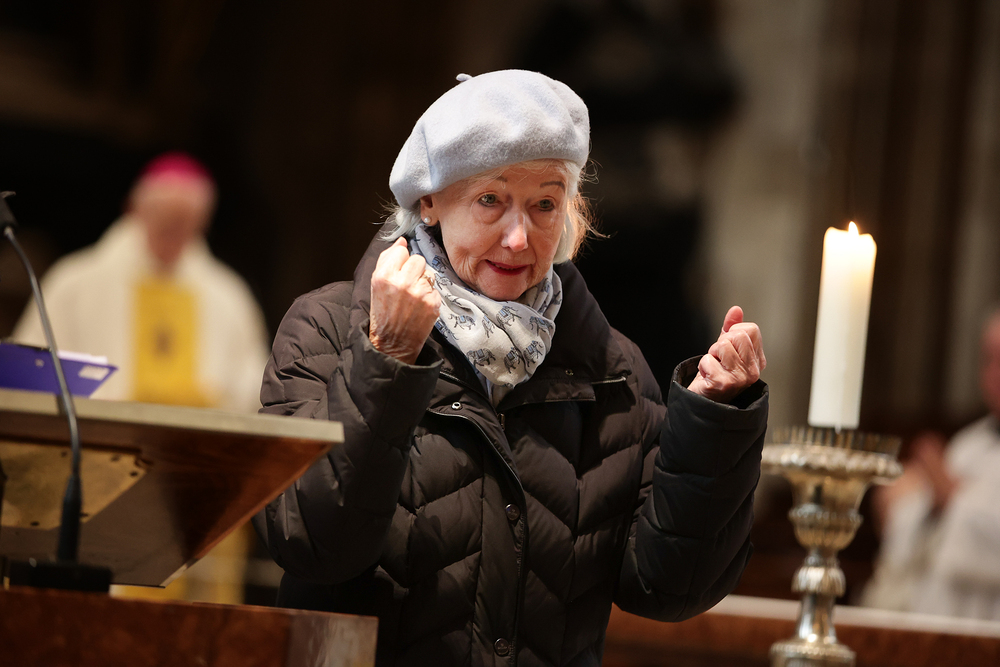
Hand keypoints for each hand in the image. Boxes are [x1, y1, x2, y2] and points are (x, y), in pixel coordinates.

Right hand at [369, 237, 440, 363]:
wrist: (392, 343)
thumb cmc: (383, 313)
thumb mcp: (376, 284)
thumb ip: (387, 259)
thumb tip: (401, 241)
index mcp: (384, 276)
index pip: (402, 251)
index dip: (401, 261)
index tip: (399, 271)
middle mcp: (402, 282)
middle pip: (418, 259)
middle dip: (414, 269)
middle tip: (407, 284)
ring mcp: (419, 293)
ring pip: (429, 273)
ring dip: (423, 282)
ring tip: (413, 297)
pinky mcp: (432, 303)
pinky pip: (435, 289)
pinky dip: (429, 296)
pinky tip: (420, 307)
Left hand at [687, 306, 765, 402]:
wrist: (703, 399)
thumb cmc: (715, 373)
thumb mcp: (724, 347)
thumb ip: (730, 328)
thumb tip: (736, 310)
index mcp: (758, 360)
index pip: (751, 329)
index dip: (732, 334)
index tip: (727, 350)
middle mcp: (753, 371)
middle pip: (738, 335)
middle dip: (721, 343)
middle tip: (719, 359)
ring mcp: (740, 379)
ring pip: (723, 346)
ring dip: (711, 355)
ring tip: (714, 368)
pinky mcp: (724, 384)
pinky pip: (708, 360)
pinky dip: (702, 366)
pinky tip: (708, 377)